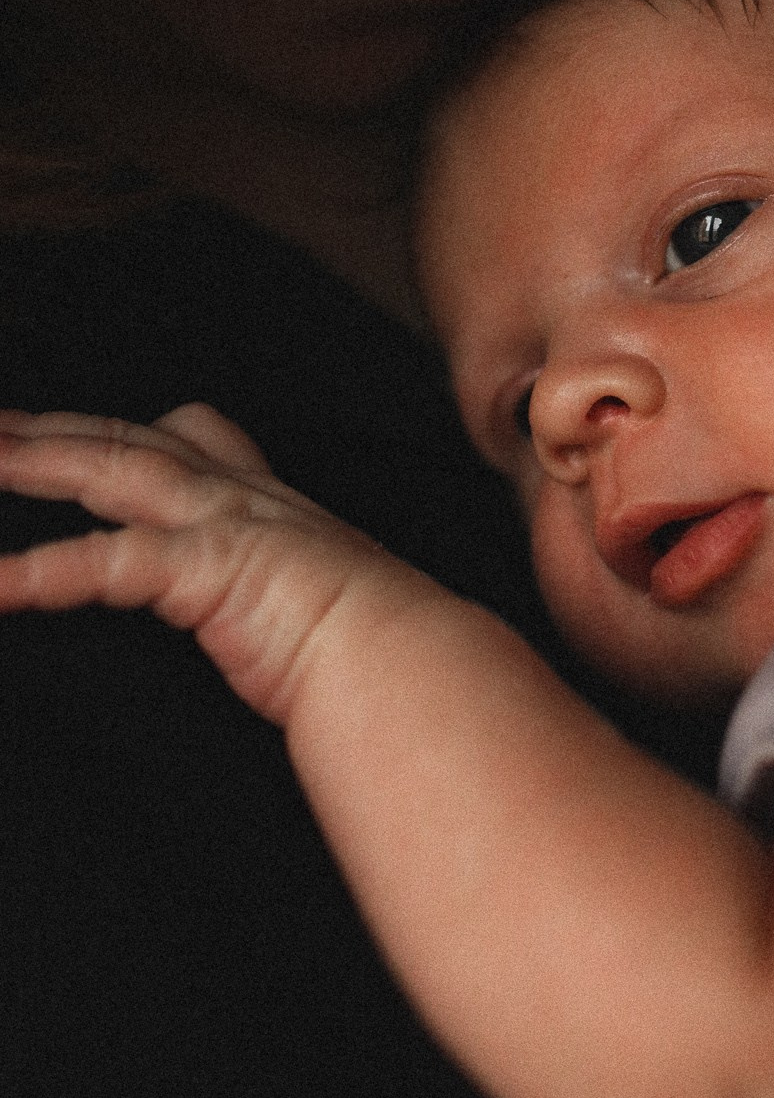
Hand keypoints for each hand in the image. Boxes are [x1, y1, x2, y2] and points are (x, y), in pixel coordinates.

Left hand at [0, 402, 421, 721]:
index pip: (186, 438)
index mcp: (264, 506)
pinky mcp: (210, 565)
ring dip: (31, 460)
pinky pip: (107, 561)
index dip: (119, 431)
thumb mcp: (314, 607)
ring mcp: (225, 522)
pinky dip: (41, 572)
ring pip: (109, 466)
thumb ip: (273, 600)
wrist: (411, 668)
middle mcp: (241, 497)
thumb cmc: (376, 655)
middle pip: (125, 438)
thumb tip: (261, 626)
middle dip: (48, 429)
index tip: (63, 429)